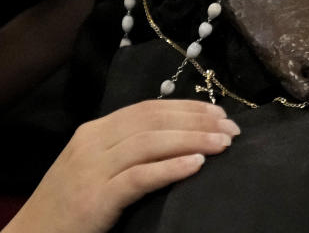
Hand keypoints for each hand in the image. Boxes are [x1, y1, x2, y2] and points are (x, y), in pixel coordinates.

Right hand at [3, 100, 239, 232]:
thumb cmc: (71, 204)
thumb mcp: (98, 166)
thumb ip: (129, 149)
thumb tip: (181, 136)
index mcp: (95, 131)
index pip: (149, 108)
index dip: (188, 108)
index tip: (220, 113)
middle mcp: (93, 143)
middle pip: (154, 121)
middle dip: (198, 121)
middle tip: (232, 129)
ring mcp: (92, 170)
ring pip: (150, 143)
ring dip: (193, 140)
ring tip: (223, 145)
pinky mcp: (95, 200)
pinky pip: (139, 177)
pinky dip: (170, 168)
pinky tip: (197, 164)